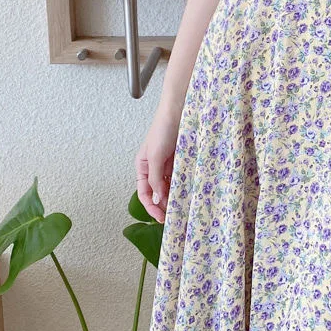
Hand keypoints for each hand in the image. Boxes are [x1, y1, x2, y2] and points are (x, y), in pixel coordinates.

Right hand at [135, 105, 182, 223]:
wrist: (179, 112)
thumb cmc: (163, 130)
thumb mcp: (156, 156)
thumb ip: (156, 178)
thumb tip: (158, 198)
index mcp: (143, 167)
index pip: (144, 193)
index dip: (151, 207)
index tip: (161, 218)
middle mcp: (154, 168)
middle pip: (157, 192)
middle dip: (164, 205)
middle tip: (175, 217)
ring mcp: (167, 165)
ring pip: (170, 187)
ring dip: (175, 197)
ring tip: (183, 208)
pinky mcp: (180, 161)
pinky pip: (180, 178)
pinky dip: (183, 186)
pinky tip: (188, 194)